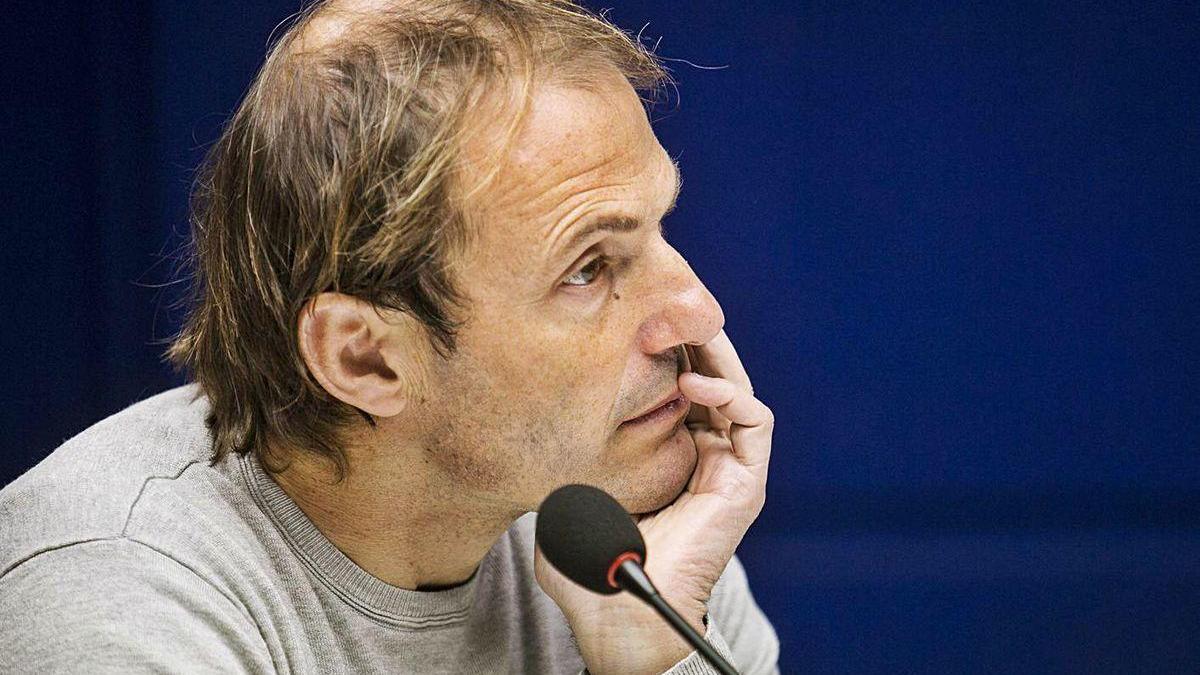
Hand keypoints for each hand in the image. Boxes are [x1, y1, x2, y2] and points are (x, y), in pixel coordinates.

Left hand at [534, 329, 773, 674]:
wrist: (619, 616)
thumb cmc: (589, 566)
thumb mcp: (567, 495)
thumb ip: (562, 461)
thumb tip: (532, 420)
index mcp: (667, 455)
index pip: (675, 386)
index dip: (660, 350)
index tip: (630, 318)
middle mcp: (703, 455)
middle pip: (709, 376)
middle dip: (690, 337)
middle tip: (664, 306)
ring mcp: (727, 468)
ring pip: (736, 388)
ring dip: (714, 353)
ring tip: (681, 329)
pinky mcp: (744, 483)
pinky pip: (755, 421)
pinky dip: (731, 393)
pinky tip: (695, 383)